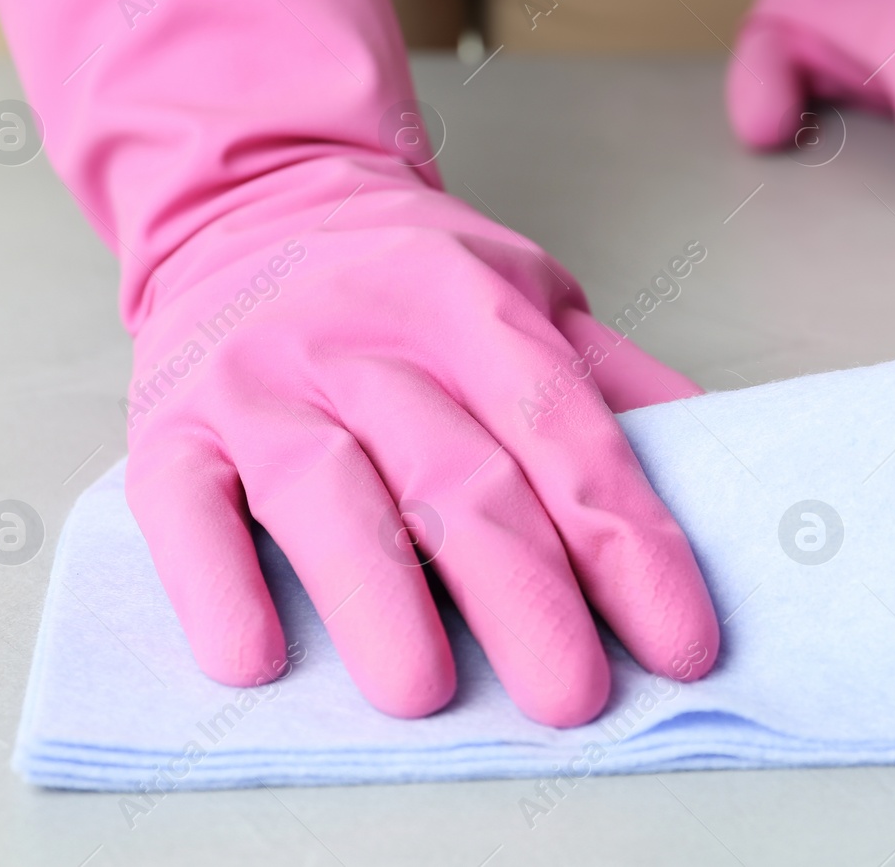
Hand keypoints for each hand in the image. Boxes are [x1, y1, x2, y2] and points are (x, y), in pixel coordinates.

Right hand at [122, 165, 718, 726]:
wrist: (257, 197)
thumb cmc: (412, 273)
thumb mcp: (527, 294)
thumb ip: (612, 381)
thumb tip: (722, 472)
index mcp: (471, 305)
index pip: (564, 435)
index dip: (629, 543)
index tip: (680, 642)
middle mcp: (363, 337)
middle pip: (455, 474)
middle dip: (524, 595)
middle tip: (573, 696)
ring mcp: (260, 380)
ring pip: (325, 494)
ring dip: (378, 597)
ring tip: (427, 693)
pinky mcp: (172, 425)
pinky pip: (187, 509)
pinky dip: (217, 584)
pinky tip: (257, 656)